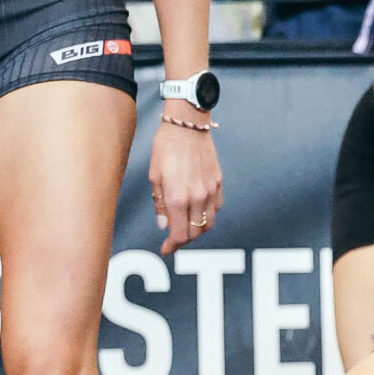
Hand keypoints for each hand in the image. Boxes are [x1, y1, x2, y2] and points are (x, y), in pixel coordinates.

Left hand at [149, 114, 222, 255]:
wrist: (187, 125)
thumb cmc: (166, 147)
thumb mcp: (154, 176)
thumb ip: (159, 204)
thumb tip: (164, 225)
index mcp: (177, 198)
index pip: (179, 235)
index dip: (172, 246)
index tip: (165, 249)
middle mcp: (197, 198)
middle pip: (195, 233)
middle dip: (183, 240)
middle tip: (173, 238)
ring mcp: (211, 191)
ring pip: (208, 224)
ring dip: (197, 230)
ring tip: (185, 225)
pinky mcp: (218, 183)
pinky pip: (216, 208)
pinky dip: (207, 215)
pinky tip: (197, 209)